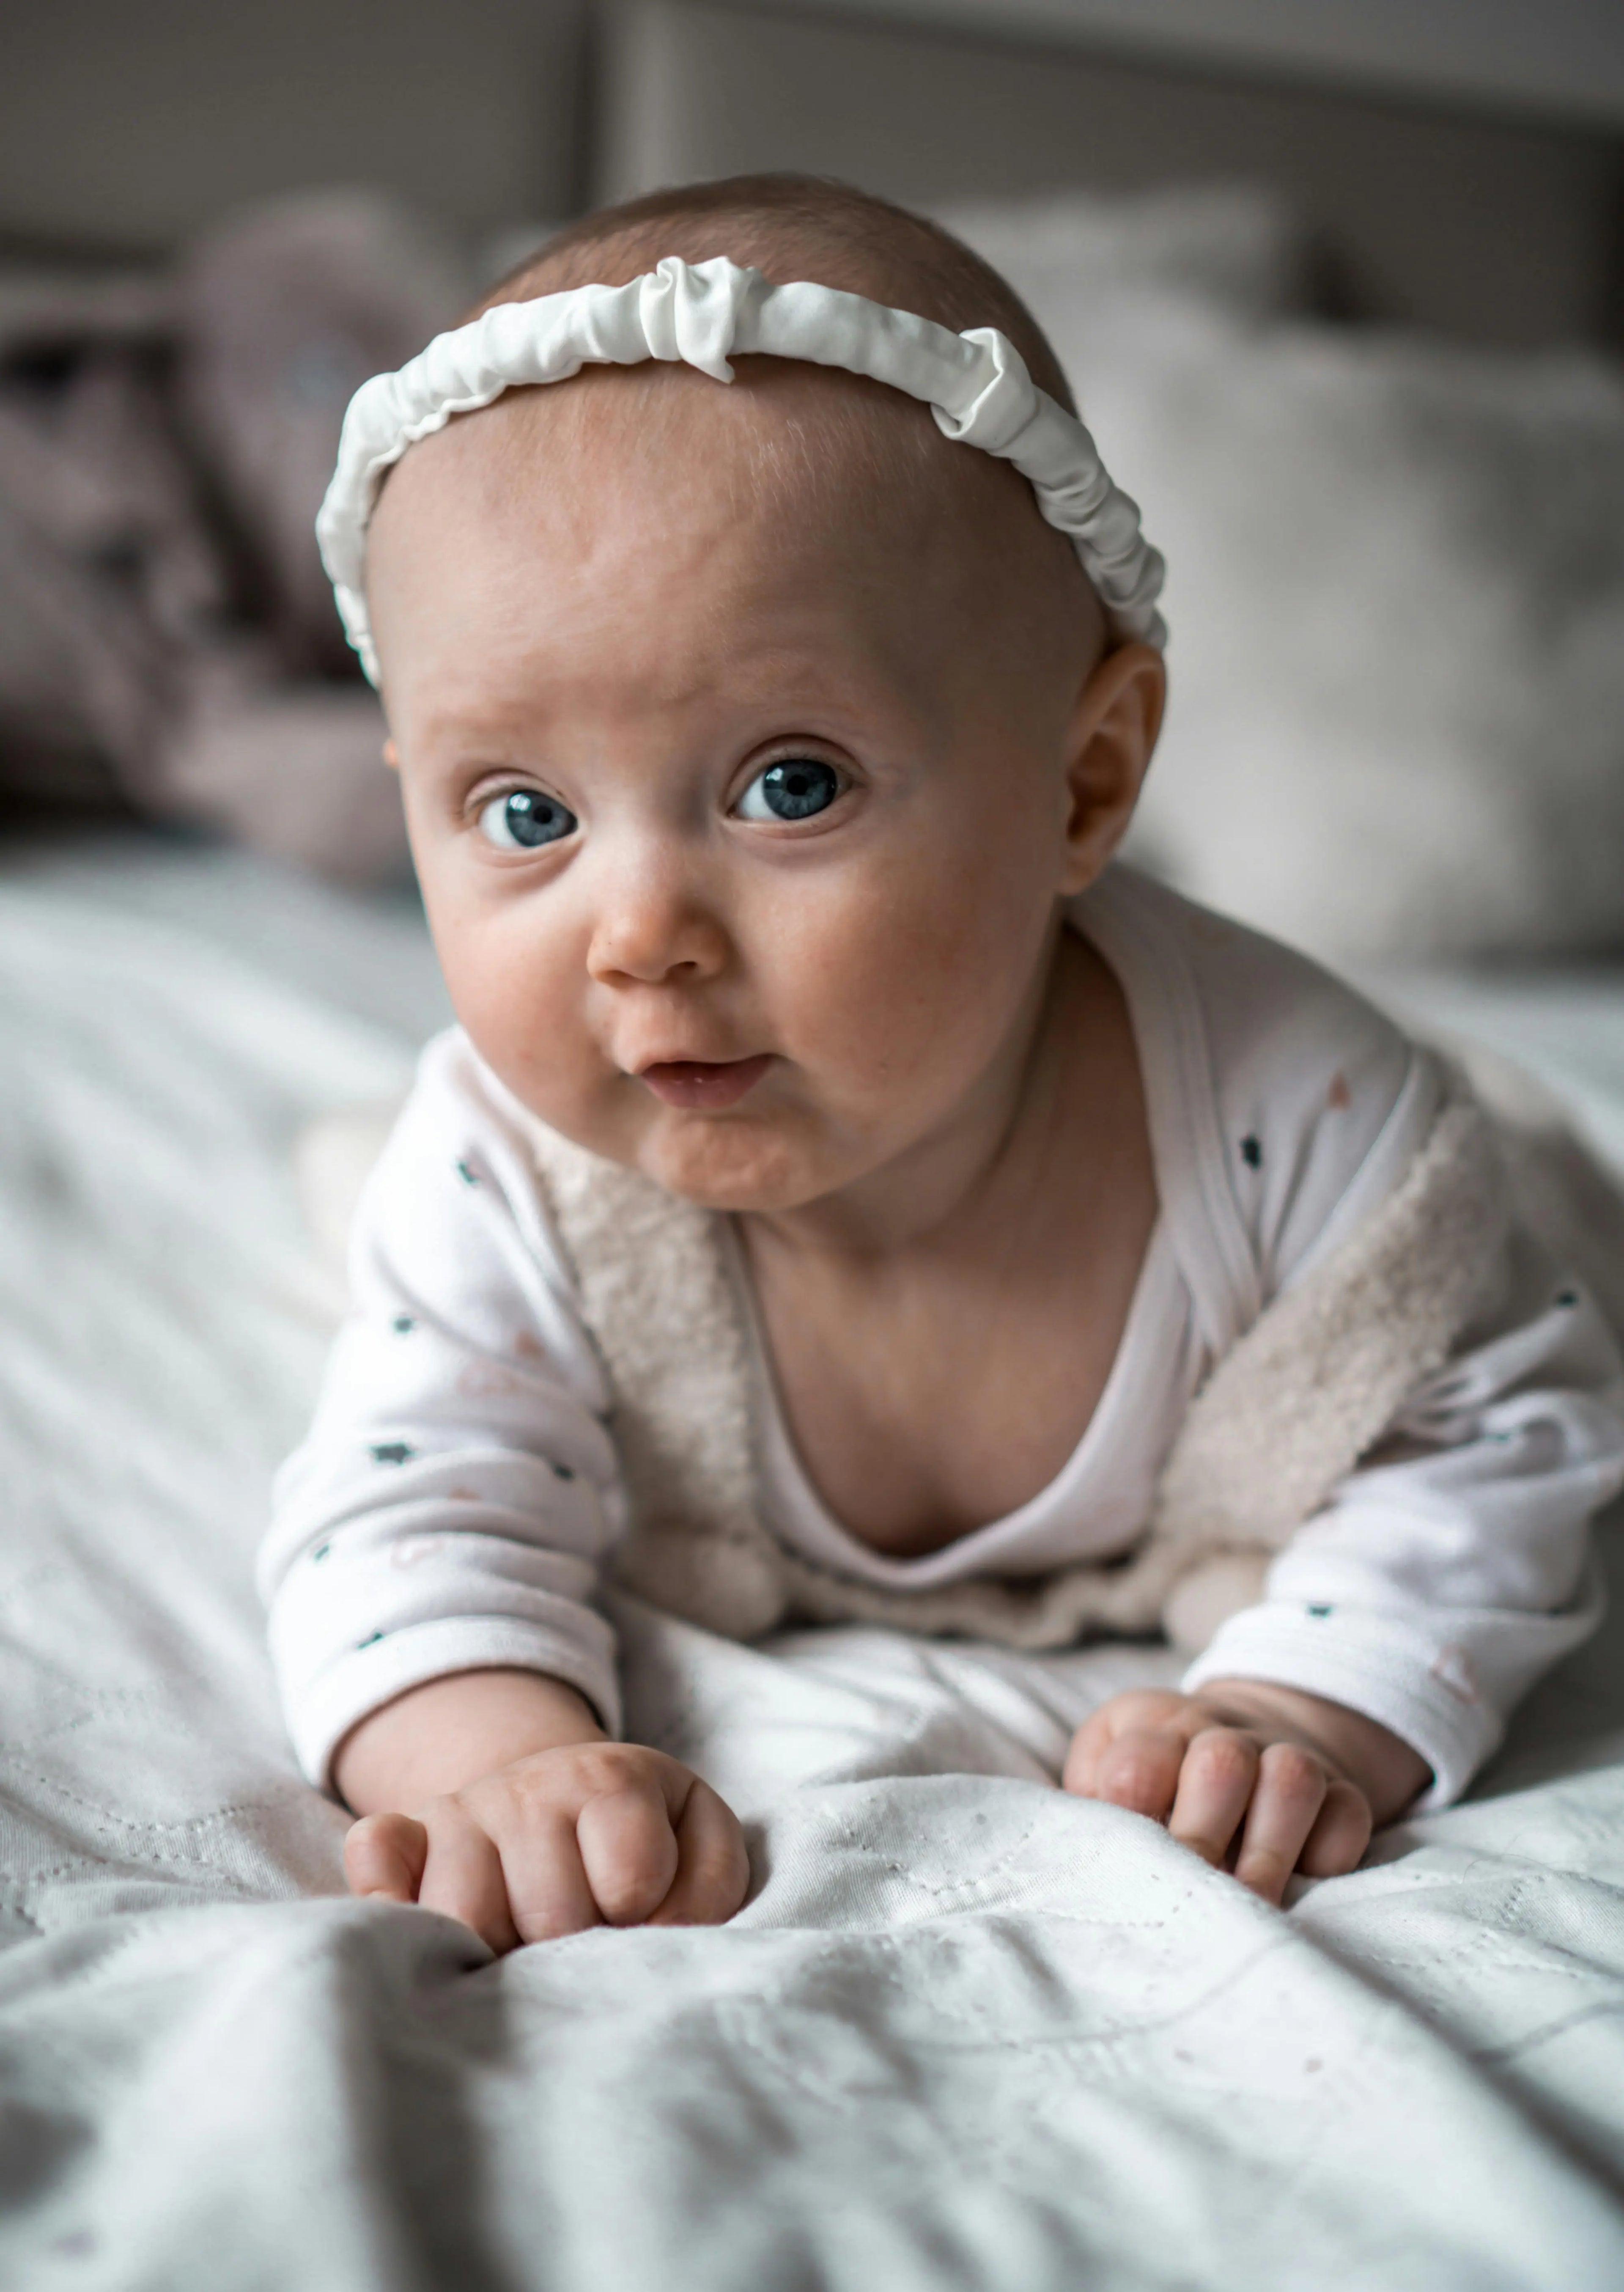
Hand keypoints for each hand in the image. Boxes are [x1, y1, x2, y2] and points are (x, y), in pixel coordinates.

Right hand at [344, 1738, 749, 1952]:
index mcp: (612, 1780)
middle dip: (573, 1947)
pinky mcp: (402, 1836)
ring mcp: (460, 1811)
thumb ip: (710, 1885)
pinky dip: (385, 1892)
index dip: (642, 1916)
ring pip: (466, 1913)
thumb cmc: (643, 1838)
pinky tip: (418, 1921)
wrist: (558, 1796)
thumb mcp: (701, 1840)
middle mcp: (529, 1787)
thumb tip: (660, 1926)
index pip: (631, 1880)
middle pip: (551, 1913)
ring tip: (523, 1949)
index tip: (638, 1917)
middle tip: (578, 1943)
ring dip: (499, 1952)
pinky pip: (374, 1852)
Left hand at [1062, 1681, 1426, 1904]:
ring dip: (1266, 1852)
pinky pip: (1347, 1816)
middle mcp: (1224, 1735)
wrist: (1252, 1729)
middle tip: (1189, 1897)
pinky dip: (1330, 1853)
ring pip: (1291, 1780)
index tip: (1129, 1861)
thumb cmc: (1160, 1768)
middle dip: (1202, 1837)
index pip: (1140, 1760)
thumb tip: (1087, 1854)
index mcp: (1156, 1727)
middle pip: (1220, 1764)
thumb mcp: (1107, 1762)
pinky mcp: (1342, 1792)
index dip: (1134, 1812)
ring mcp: (1289, 1758)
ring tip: (1246, 1910)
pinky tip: (1305, 1883)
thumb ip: (1090, 1800)